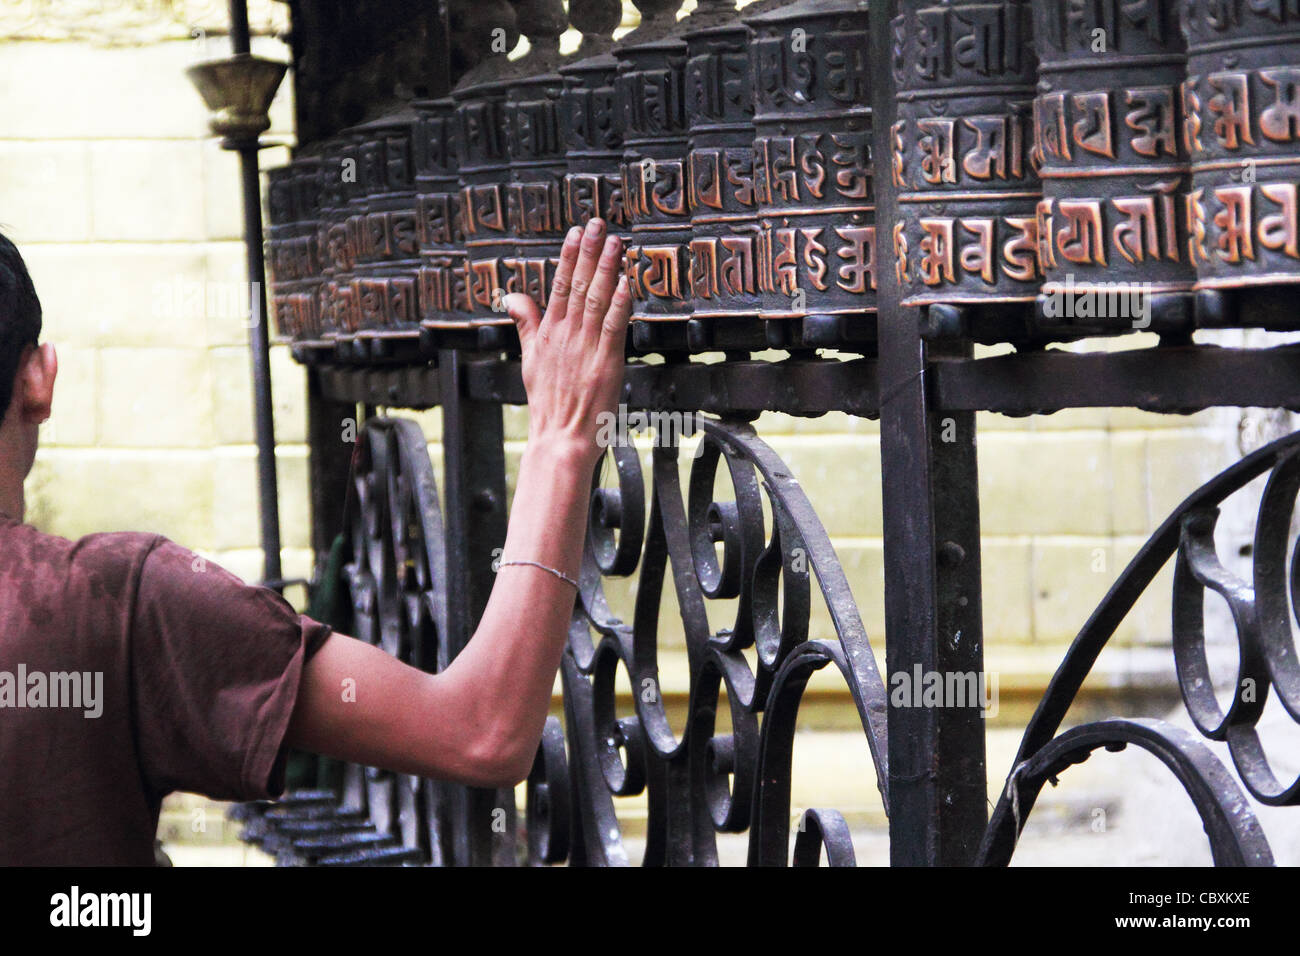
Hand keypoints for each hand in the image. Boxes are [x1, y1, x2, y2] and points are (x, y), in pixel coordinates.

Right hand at [504, 218, 630, 465]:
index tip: (576, 231)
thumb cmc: (549, 403)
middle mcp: (566, 335)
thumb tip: (512, 295)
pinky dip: (620, 305)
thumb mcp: (530, 359)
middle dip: (589, 252)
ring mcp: (586, 348)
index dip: (569, 256)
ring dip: (607, 269)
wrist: (559, 438)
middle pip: (578, 285)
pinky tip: (626, 283)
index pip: (559, 285)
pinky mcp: (606, 363)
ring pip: (597, 300)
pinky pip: (614, 328)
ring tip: (616, 243)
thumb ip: (525, 324)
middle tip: (599, 224)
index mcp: (549, 333)